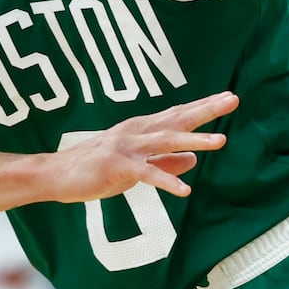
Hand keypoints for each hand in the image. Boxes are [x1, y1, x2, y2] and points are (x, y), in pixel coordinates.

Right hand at [53, 91, 237, 202]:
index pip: (177, 115)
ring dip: (193, 140)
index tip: (228, 98)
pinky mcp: (116, 166)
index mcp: (140, 130)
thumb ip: (163, 162)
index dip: (203, 106)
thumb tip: (193, 159)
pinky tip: (184, 190)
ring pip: (165, 140)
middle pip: (176, 118)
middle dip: (206, 110)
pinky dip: (166, 181)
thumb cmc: (93, 171)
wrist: (56, 175)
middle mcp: (135, 132)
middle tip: (232, 99)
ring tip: (219, 141)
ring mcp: (126, 147)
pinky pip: (146, 174)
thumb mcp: (134, 167)